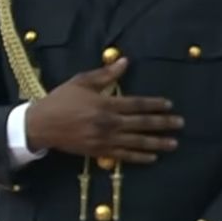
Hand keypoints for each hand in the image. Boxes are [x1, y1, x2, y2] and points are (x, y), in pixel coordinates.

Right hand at [23, 58, 183, 161]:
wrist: (41, 125)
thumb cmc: (61, 100)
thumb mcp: (81, 81)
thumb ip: (105, 74)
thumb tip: (125, 62)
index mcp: (105, 104)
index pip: (137, 104)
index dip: (155, 105)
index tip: (170, 105)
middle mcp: (108, 123)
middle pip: (141, 123)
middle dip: (163, 124)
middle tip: (180, 124)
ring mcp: (104, 139)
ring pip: (136, 142)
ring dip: (157, 143)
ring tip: (173, 144)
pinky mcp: (99, 152)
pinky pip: (124, 156)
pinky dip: (139, 157)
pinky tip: (152, 158)